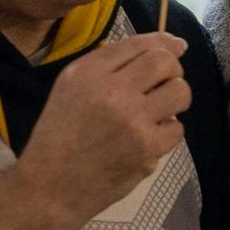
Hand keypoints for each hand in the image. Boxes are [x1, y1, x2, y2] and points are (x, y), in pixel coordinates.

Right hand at [14, 32, 188, 222]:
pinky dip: (167, 132)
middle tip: (165, 83)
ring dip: (176, 98)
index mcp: (88, 72)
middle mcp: (111, 90)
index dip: (165, 42)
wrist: (49, 187)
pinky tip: (148, 137)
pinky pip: (177, 129)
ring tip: (160, 109)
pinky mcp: (147, 147)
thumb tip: (166, 46)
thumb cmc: (60, 135)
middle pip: (165, 62)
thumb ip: (109, 65)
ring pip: (180, 92)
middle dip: (173, 69)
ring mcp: (132, 120)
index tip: (177, 46)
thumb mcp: (70, 88)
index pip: (138, 44)